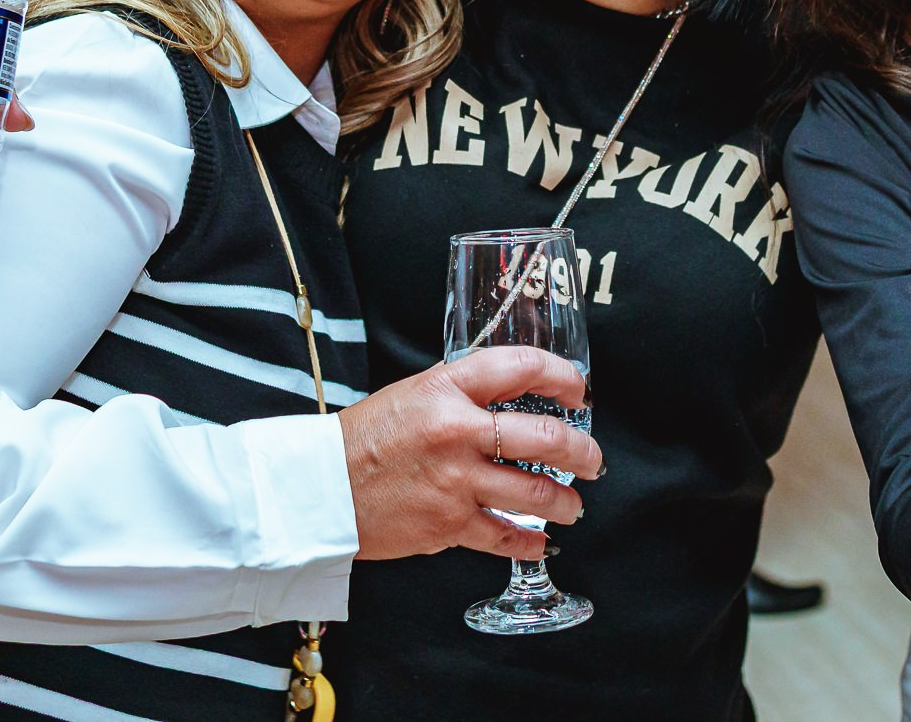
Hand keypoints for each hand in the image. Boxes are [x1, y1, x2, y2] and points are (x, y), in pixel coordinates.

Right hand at [340, 346, 602, 561]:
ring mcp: (456, 483)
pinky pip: (506, 537)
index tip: (577, 388)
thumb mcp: (414, 393)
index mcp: (447, 390)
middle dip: (583, 451)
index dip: (561, 376)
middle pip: (545, 439)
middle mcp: (457, 433)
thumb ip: (463, 393)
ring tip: (574, 504)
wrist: (318, 488)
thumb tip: (511, 397)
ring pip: (537, 494)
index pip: (521, 368)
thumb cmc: (364, 438)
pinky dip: (531, 542)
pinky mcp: (450, 525)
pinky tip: (540, 540)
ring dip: (567, 502)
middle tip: (592, 459)